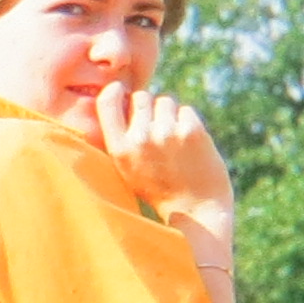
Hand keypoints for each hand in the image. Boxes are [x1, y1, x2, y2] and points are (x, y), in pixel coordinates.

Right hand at [92, 84, 234, 249]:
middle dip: (149, 108)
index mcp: (119, 150)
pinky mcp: (192, 130)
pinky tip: (190, 147)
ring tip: (174, 143)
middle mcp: (140, 139)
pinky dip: (189, 124)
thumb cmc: (160, 189)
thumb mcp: (128, 169)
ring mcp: (167, 133)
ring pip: (166, 102)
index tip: (121, 91)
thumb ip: (122, 137)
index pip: (107, 102)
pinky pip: (186, 111)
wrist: (196, 211)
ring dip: (170, 115)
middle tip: (158, 132)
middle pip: (141, 97)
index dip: (115, 91)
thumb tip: (123, 97)